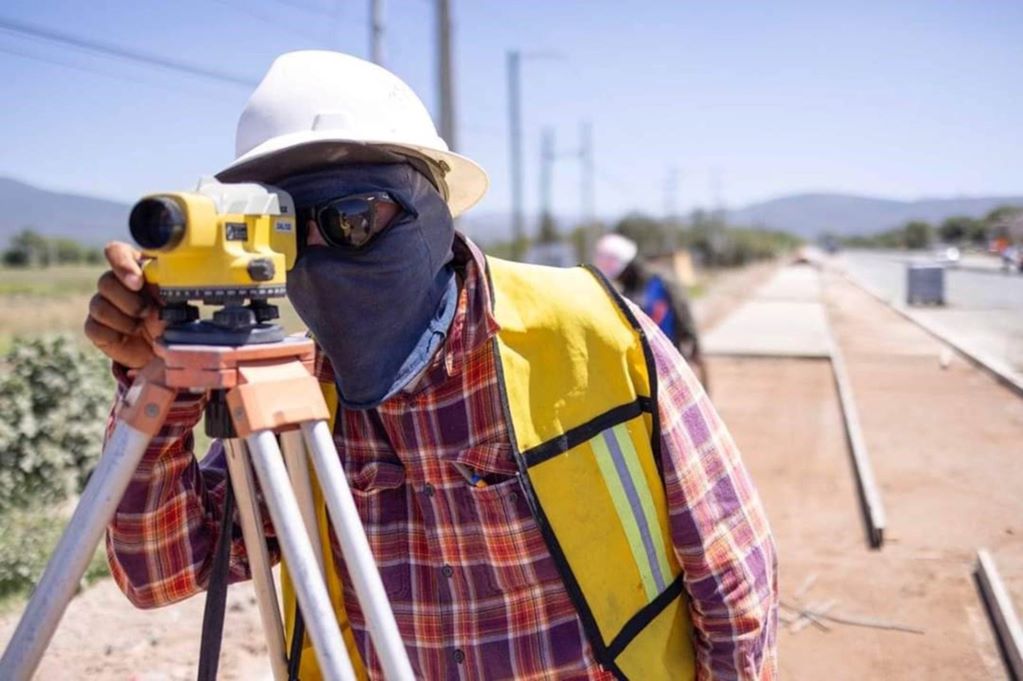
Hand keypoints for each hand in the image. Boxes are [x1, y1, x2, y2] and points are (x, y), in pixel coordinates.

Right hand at [84, 242, 165, 368]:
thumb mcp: (176, 303)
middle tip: (147, 312)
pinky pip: (93, 327)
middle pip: (105, 281)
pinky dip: (113, 335)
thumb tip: (164, 285)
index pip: (117, 252)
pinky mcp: (96, 327)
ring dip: (123, 319)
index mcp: (137, 269)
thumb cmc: (171, 320)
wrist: (163, 351)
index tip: (137, 282)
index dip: (122, 264)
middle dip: (129, 301)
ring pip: (98, 305)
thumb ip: (170, 289)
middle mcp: (117, 283)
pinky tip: (126, 337)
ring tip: (139, 326)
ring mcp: (103, 304)